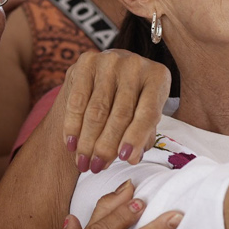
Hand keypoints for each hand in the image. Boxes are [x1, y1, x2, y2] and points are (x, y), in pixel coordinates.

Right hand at [61, 49, 171, 172]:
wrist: (109, 72)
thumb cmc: (133, 100)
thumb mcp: (145, 114)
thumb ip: (142, 136)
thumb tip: (131, 158)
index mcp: (158, 77)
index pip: (147, 113)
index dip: (135, 138)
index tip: (124, 159)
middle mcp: (135, 64)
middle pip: (120, 113)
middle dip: (106, 145)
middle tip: (97, 167)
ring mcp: (109, 60)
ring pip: (96, 110)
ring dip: (87, 141)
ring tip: (83, 162)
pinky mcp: (86, 61)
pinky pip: (77, 100)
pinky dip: (73, 125)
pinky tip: (71, 144)